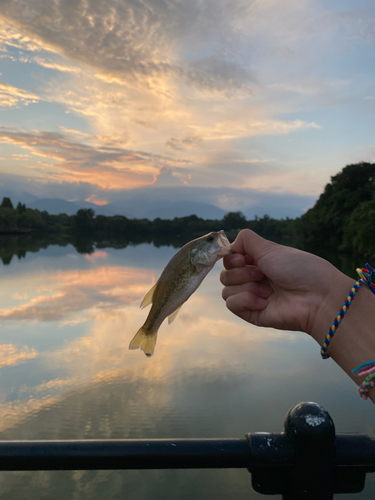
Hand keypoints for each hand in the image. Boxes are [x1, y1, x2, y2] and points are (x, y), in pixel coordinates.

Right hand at [220, 229, 352, 337]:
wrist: (316, 297)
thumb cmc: (298, 269)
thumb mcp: (270, 248)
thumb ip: (246, 241)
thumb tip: (229, 245)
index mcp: (258, 262)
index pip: (229, 259)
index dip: (232, 258)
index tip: (245, 258)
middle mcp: (253, 279)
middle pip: (225, 274)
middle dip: (241, 272)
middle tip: (263, 274)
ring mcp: (252, 297)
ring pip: (226, 289)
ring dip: (246, 286)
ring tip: (267, 290)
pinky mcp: (251, 313)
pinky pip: (231, 304)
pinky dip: (246, 300)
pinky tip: (264, 301)